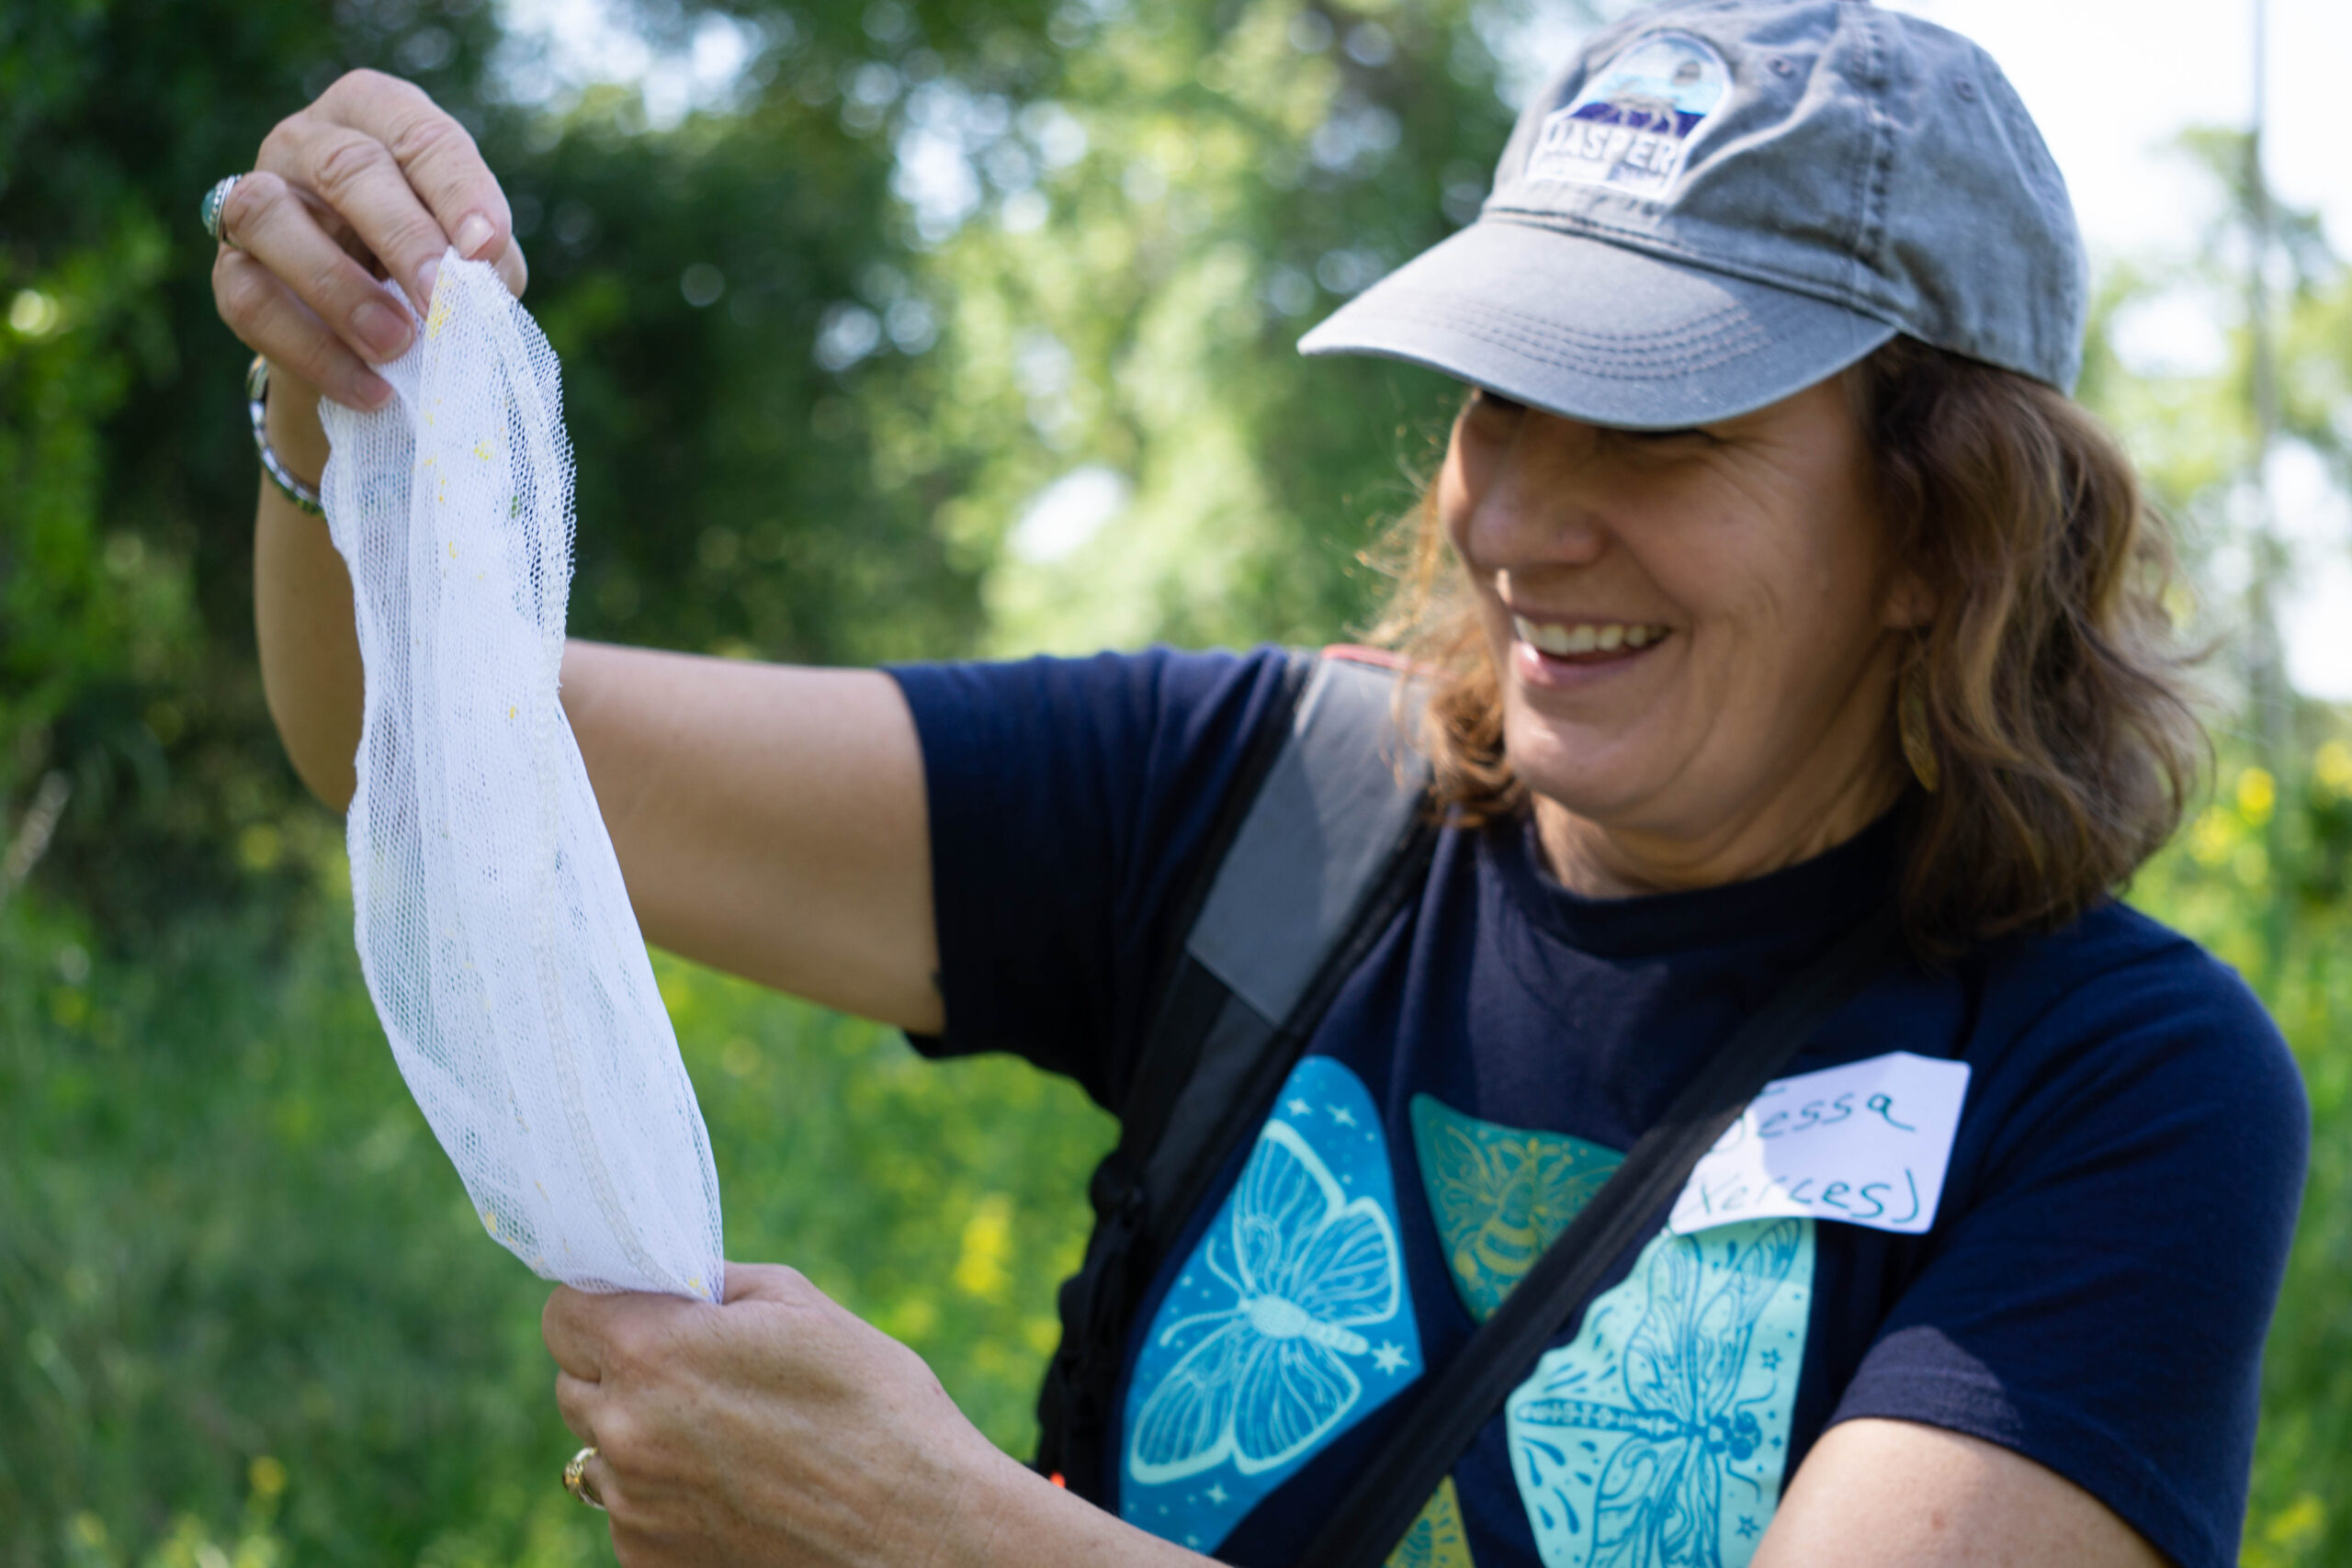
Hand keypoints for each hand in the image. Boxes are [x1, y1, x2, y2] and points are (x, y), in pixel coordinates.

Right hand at [210, 69, 528, 411]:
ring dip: (339, 288)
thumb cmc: (432, 269)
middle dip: (402, 237)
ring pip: (268, 217)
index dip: (456, 189)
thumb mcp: (471, 255)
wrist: (369, 336)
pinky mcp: (228, 271)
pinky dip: (315, 352)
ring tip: (397, 345)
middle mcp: (305, 141)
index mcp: (378, 117)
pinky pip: (252, 302)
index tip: (487, 246)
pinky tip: (370, 390)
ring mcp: (254, 200)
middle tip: (440, 299)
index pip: (419, 135)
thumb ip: (483, 260)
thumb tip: (477, 285)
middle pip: (344, 168)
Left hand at [542, 1264, 1015, 1567]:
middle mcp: (625, 1432)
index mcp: (652, 1352)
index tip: (639, 1308)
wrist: (918, 1529)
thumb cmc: (874, 1404)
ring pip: (601, 1452)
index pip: (564, 1312)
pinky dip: (665, 1495)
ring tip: (727, 1436)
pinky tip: (736, 1487)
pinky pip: (631, 1511)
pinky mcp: (649, 1561)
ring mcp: (632, 1508)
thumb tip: (671, 1282)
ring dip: (641, 1435)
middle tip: (693, 1369)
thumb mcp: (798, 1306)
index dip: (601, 1304)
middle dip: (619, 1368)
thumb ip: (713, 1286)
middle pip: (573, 1384)